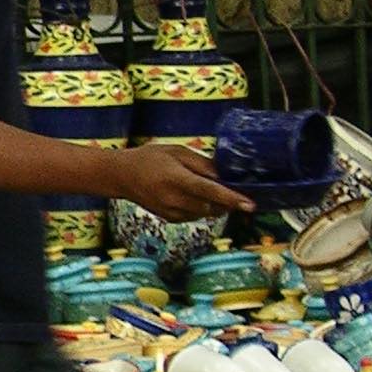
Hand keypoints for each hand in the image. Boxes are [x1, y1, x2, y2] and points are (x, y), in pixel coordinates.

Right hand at [107, 143, 251, 220]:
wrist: (121, 176)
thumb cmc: (150, 158)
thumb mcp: (177, 152)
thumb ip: (202, 164)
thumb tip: (226, 176)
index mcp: (176, 179)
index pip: (209, 191)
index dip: (231, 198)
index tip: (250, 204)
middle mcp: (173, 199)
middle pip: (212, 206)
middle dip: (227, 200)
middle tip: (231, 186)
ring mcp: (171, 212)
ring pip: (206, 213)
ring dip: (214, 203)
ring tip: (203, 186)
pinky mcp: (170, 219)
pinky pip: (195, 216)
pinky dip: (201, 207)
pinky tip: (191, 194)